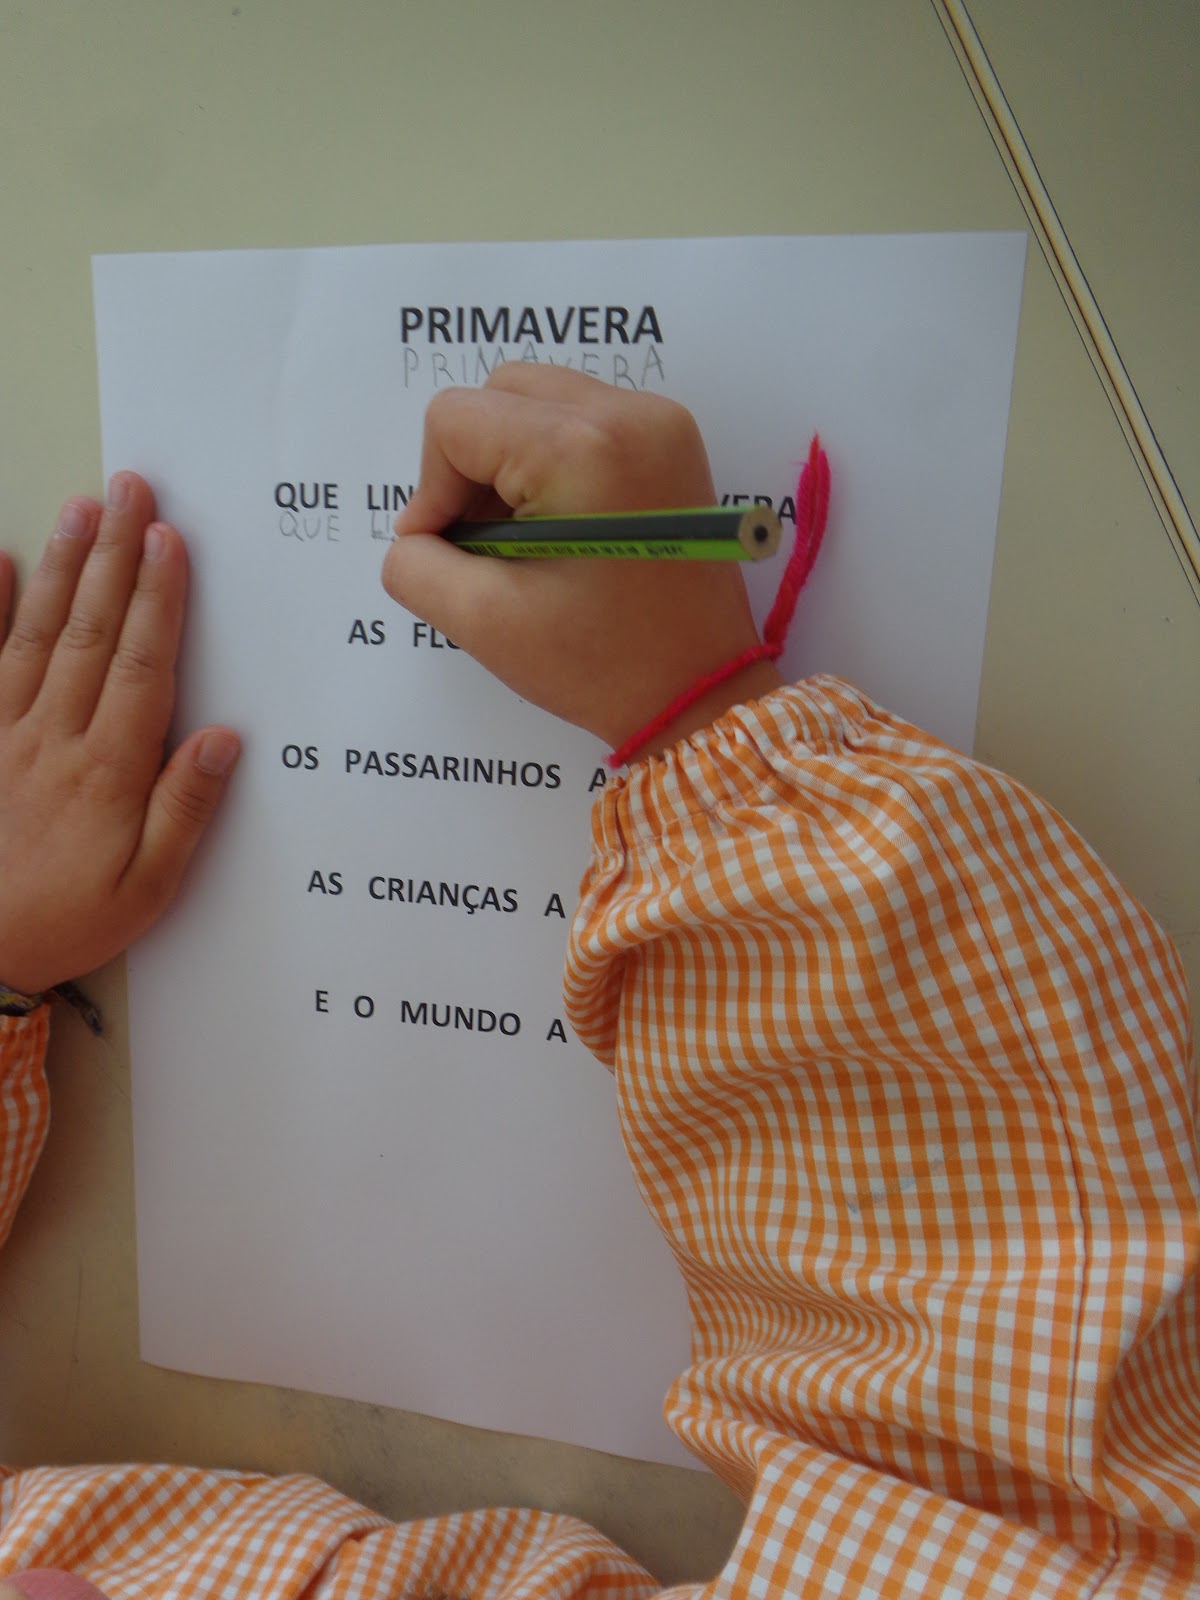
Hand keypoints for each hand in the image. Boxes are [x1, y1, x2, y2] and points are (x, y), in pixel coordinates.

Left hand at [0, 474, 239, 996]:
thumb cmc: (67, 920)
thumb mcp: (148, 887)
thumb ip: (184, 809)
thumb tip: (222, 737)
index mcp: (106, 771)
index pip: (139, 666)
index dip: (158, 599)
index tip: (169, 539)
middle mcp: (51, 737)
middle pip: (89, 631)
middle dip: (115, 557)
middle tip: (130, 489)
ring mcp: (2, 732)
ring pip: (34, 633)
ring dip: (62, 567)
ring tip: (81, 509)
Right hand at [381, 365, 780, 753]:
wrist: (702, 693)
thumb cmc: (603, 665)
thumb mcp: (484, 622)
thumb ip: (415, 565)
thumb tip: (415, 532)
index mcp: (582, 448)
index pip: (455, 420)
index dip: (434, 488)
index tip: (453, 551)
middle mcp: (628, 414)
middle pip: (499, 392)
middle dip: (473, 465)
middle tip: (486, 544)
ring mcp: (660, 421)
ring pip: (539, 398)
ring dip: (510, 460)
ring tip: (524, 540)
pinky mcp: (672, 439)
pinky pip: (582, 417)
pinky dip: (553, 460)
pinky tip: (561, 528)